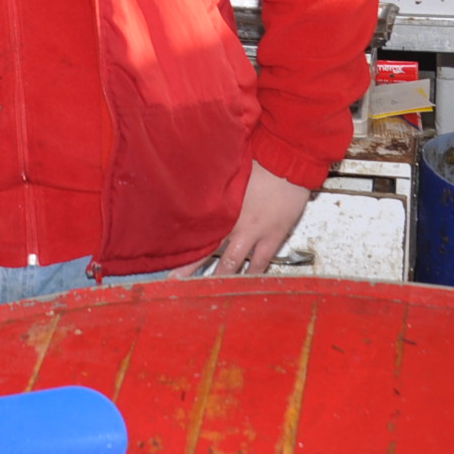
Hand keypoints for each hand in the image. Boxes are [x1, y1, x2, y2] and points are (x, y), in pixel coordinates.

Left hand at [179, 161, 311, 276]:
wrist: (286, 163)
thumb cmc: (257, 161)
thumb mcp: (227, 175)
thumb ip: (212, 189)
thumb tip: (193, 190)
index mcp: (221, 207)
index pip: (195, 232)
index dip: (182, 246)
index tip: (167, 257)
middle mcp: (234, 223)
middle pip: (208, 250)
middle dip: (192, 268)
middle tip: (177, 282)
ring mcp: (254, 232)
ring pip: (233, 262)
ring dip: (221, 277)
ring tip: (209, 292)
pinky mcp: (274, 237)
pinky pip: (261, 262)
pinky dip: (253, 274)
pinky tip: (246, 284)